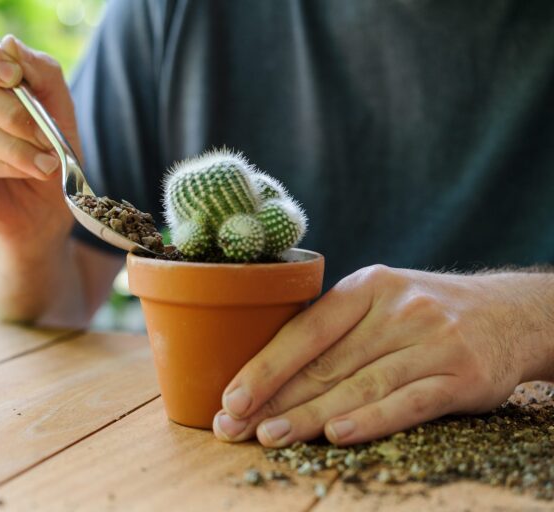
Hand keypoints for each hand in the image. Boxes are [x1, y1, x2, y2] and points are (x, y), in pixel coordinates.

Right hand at [0, 27, 81, 248]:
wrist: (45, 205)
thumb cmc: (50, 149)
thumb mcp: (59, 106)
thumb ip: (40, 71)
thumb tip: (9, 44)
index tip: (15, 77)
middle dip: (14, 113)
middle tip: (47, 136)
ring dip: (15, 145)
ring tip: (47, 163)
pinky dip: (3, 164)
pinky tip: (27, 171)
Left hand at [213, 265, 550, 446]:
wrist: (510, 313)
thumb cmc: (422, 313)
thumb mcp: (379, 301)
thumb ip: (332, 329)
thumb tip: (264, 373)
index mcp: (366, 287)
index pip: (305, 331)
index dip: (265, 367)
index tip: (230, 399)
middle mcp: (398, 309)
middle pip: (326, 364)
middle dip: (275, 400)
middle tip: (235, 427)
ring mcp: (433, 341)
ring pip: (360, 385)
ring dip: (311, 415)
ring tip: (271, 436)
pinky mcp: (463, 376)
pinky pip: (409, 401)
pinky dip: (372, 419)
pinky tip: (338, 435)